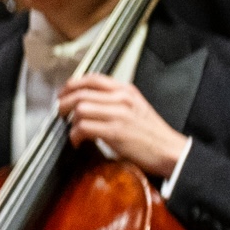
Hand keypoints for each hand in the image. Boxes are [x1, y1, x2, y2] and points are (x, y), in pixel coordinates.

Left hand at [57, 74, 191, 178]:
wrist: (169, 151)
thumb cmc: (151, 133)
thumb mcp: (135, 107)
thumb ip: (114, 100)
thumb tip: (88, 102)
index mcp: (126, 90)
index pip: (93, 79)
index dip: (72, 85)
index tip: (63, 93)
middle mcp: (122, 98)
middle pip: (81, 93)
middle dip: (64, 103)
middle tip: (59, 112)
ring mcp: (118, 114)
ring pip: (80, 109)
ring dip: (70, 121)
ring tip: (72, 130)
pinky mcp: (115, 132)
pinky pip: (83, 128)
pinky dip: (75, 135)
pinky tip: (77, 141)